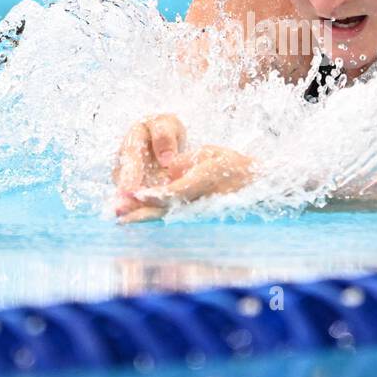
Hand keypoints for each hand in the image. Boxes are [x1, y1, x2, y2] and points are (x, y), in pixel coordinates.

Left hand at [114, 143, 253, 223]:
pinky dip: (155, 221)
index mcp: (208, 179)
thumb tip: (167, 170)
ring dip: (146, 220)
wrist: (256, 185)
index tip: (137, 194)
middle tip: (119, 214)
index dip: (157, 194)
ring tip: (122, 220)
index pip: (179, 191)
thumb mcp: (209, 154)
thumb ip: (186, 162)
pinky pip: (175, 221)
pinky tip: (138, 222)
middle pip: (170, 210)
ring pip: (170, 218)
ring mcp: (203, 213)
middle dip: (144, 213)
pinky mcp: (199, 220)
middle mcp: (205, 199)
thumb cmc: (232, 166)